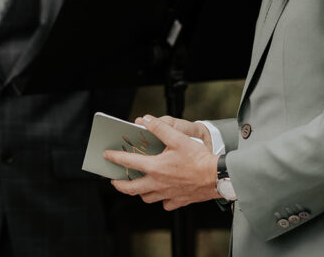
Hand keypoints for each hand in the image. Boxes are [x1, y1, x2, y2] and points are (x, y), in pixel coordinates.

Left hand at [104, 114, 219, 209]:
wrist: (217, 177)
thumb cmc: (198, 158)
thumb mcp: (178, 138)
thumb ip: (160, 128)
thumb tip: (145, 120)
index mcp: (156, 167)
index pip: (129, 162)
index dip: (115, 157)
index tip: (106, 155)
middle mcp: (158, 183)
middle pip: (132, 188)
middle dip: (120, 185)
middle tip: (114, 181)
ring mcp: (168, 194)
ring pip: (147, 197)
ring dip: (140, 192)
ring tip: (138, 185)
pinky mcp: (179, 200)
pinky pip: (166, 204)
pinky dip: (162, 199)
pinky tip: (163, 193)